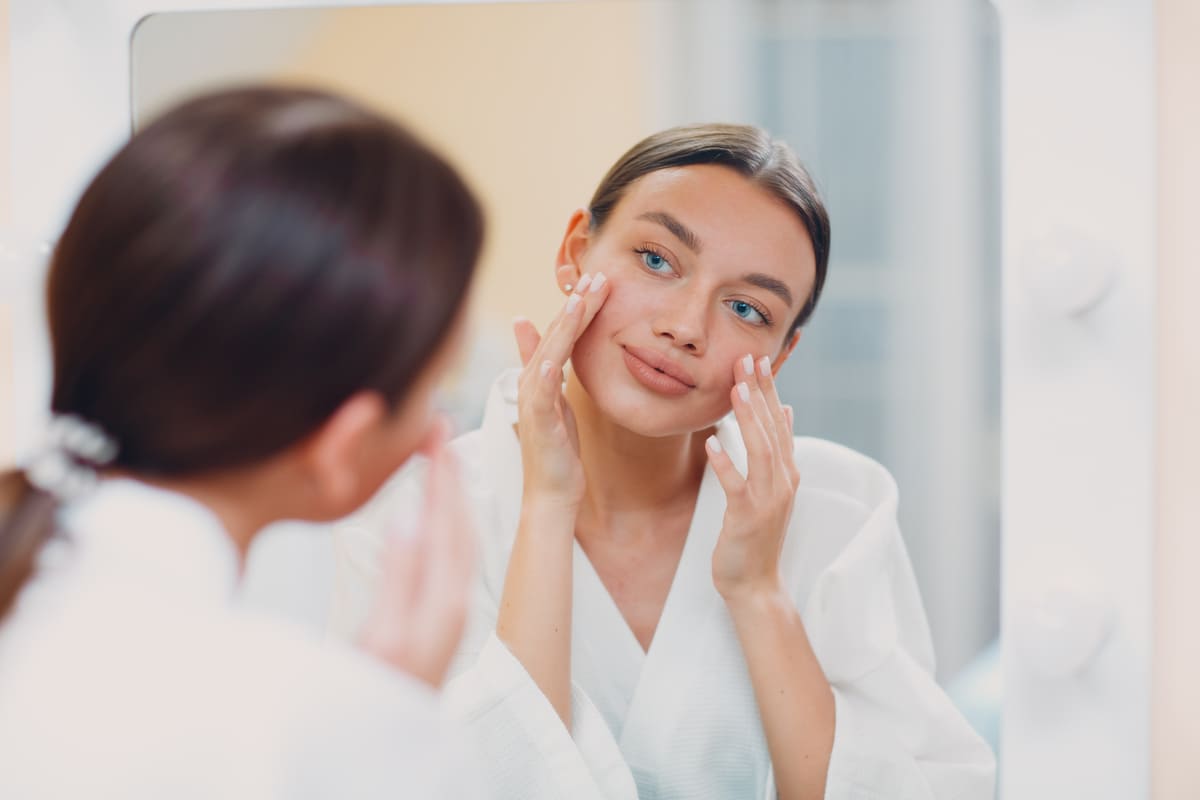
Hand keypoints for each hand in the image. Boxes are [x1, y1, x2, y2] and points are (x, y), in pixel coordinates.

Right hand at [358, 416, 475, 687]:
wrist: (381, 749)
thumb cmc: (372, 695)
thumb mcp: (379, 637)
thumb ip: (398, 578)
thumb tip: (411, 517)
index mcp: (442, 600)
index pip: (446, 519)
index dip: (441, 472)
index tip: (436, 430)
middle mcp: (453, 602)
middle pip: (458, 523)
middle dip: (451, 474)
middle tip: (439, 430)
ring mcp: (448, 613)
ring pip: (458, 539)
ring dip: (450, 495)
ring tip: (439, 461)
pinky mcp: (437, 621)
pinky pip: (449, 557)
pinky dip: (443, 524)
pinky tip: (432, 518)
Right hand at [512, 272, 610, 508]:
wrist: (551, 493)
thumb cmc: (557, 450)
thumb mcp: (556, 401)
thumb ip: (548, 368)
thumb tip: (536, 339)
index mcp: (540, 376)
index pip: (561, 332)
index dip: (577, 306)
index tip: (596, 281)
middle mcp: (532, 383)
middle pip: (556, 336)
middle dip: (576, 306)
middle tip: (596, 278)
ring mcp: (532, 402)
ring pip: (549, 357)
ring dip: (563, 329)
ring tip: (578, 303)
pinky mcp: (537, 424)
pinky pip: (540, 397)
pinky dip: (544, 376)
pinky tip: (552, 361)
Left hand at [708, 354, 799, 599]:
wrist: (756, 585)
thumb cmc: (757, 537)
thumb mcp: (772, 489)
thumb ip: (778, 451)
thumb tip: (785, 410)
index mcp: (787, 473)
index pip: (780, 422)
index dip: (771, 390)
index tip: (760, 359)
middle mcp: (783, 482)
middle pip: (773, 428)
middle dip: (761, 392)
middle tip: (749, 359)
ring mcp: (768, 500)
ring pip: (760, 451)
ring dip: (748, 418)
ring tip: (736, 389)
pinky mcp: (748, 518)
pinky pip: (736, 486)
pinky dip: (725, 463)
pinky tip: (711, 443)